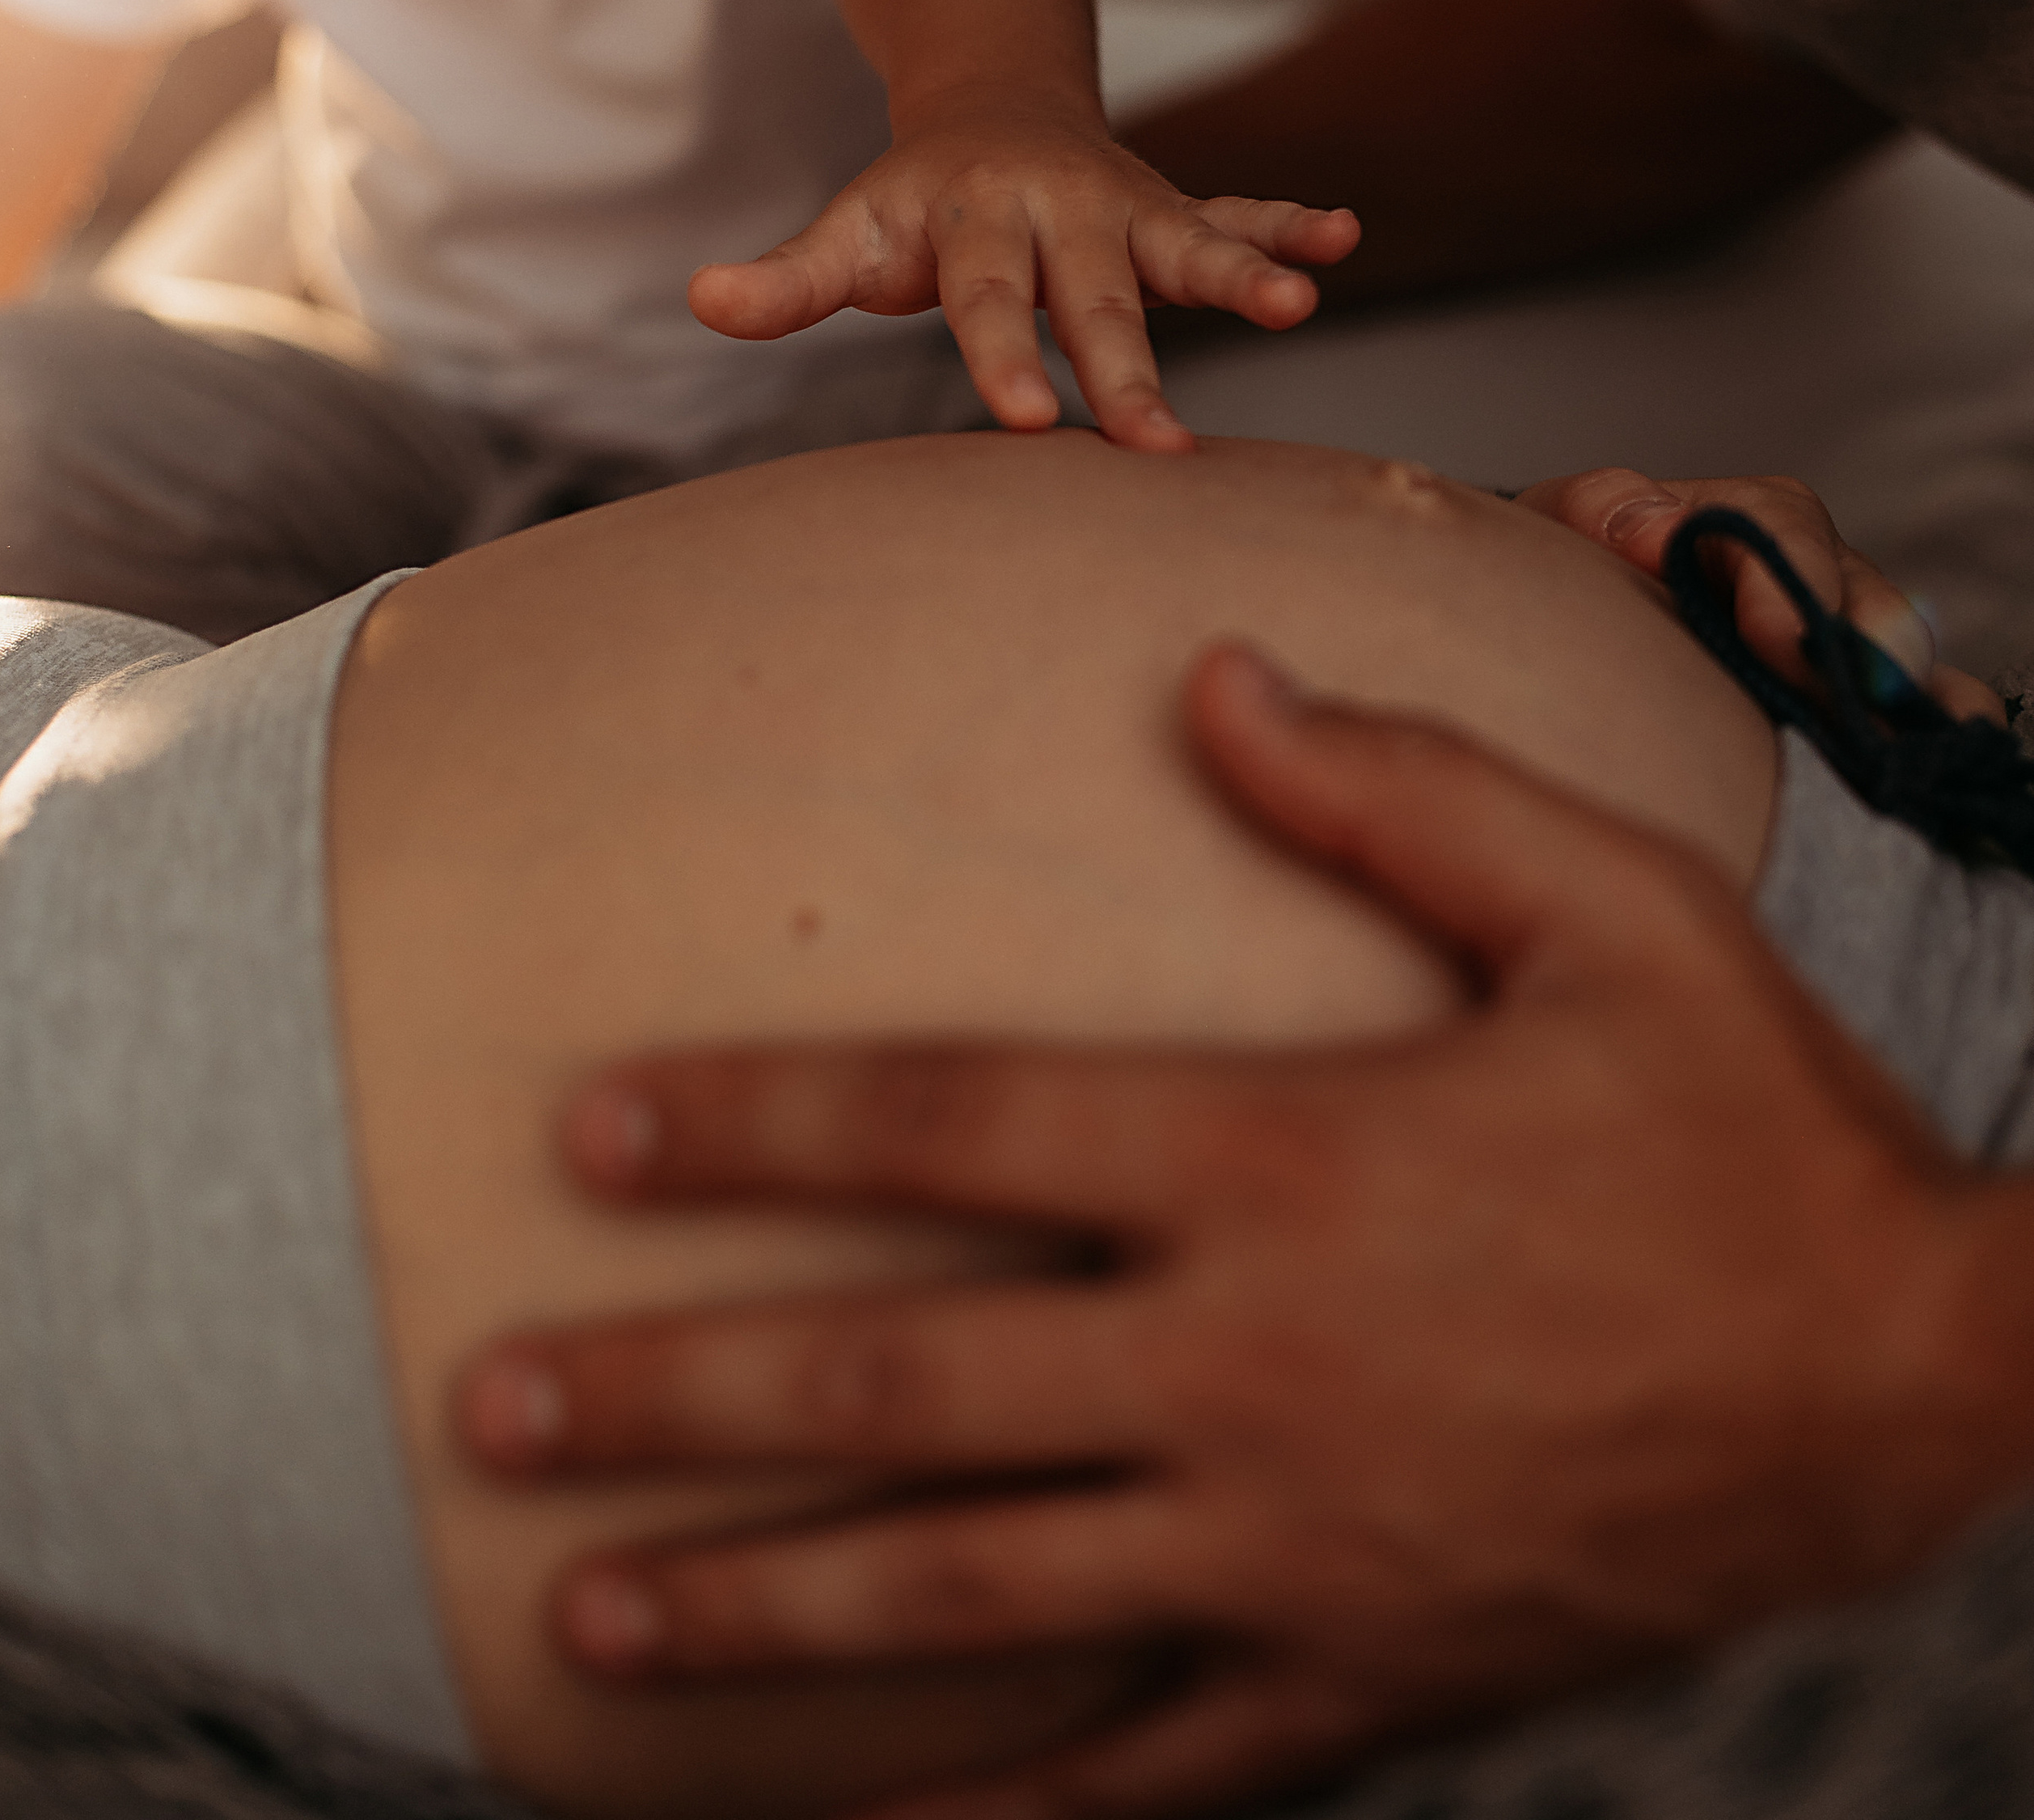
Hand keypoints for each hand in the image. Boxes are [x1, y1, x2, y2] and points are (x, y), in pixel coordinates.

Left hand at [459, 650, 2033, 1818]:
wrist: (1915, 1385)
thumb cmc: (1753, 1126)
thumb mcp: (1613, 906)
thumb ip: (1402, 785)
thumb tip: (1214, 676)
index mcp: (1286, 1160)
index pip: (959, 1125)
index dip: (760, 1120)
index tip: (592, 1127)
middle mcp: (1253, 1365)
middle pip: (906, 1383)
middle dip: (679, 1389)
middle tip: (491, 1399)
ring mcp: (1293, 1549)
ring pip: (971, 1592)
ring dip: (761, 1603)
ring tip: (583, 1614)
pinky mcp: (1358, 1680)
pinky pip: (1135, 1774)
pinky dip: (984, 1815)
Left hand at [687, 93, 1357, 451]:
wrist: (991, 104)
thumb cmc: (913, 204)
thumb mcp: (848, 234)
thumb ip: (788, 279)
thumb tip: (699, 298)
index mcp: (976, 221)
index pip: (986, 302)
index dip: (1003, 359)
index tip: (1025, 423)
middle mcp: (1059, 210)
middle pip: (1094, 299)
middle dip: (1127, 369)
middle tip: (1157, 445)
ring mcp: (1126, 208)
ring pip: (1189, 243)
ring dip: (1246, 270)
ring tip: (1302, 301)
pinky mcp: (1173, 213)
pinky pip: (1238, 216)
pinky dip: (1291, 226)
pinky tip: (1344, 236)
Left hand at [1520, 467, 2003, 721]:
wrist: (1581, 615)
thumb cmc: (1584, 559)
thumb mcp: (1571, 520)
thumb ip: (1605, 510)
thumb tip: (1659, 531)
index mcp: (1763, 518)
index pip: (1794, 545)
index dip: (1788, 596)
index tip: (1771, 648)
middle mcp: (1829, 576)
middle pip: (1875, 613)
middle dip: (1866, 663)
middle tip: (1843, 718)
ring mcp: (1856, 645)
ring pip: (1914, 671)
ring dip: (1911, 715)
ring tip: (1893, 762)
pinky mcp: (1868, 710)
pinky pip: (1931, 722)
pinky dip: (1933, 749)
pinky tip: (1916, 790)